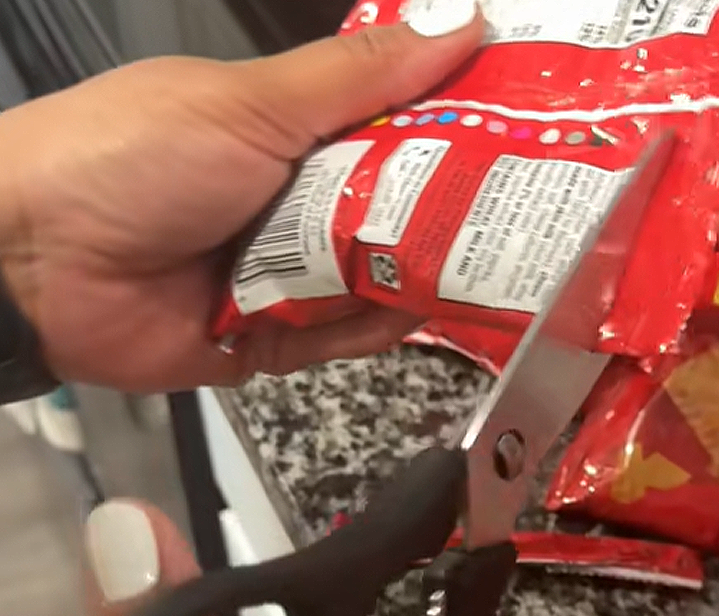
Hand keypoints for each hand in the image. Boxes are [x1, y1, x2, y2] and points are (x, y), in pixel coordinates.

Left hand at [0, 8, 484, 391]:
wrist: (23, 264)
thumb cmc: (120, 159)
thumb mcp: (250, 103)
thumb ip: (359, 75)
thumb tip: (456, 22)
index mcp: (290, 127)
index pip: (402, 122)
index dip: (462, 124)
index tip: (527, 123)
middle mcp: (293, 198)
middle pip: (405, 207)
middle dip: (452, 209)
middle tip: (518, 208)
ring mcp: (282, 270)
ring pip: (382, 277)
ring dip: (410, 273)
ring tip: (453, 264)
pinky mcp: (269, 340)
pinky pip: (342, 339)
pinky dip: (363, 328)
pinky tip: (388, 311)